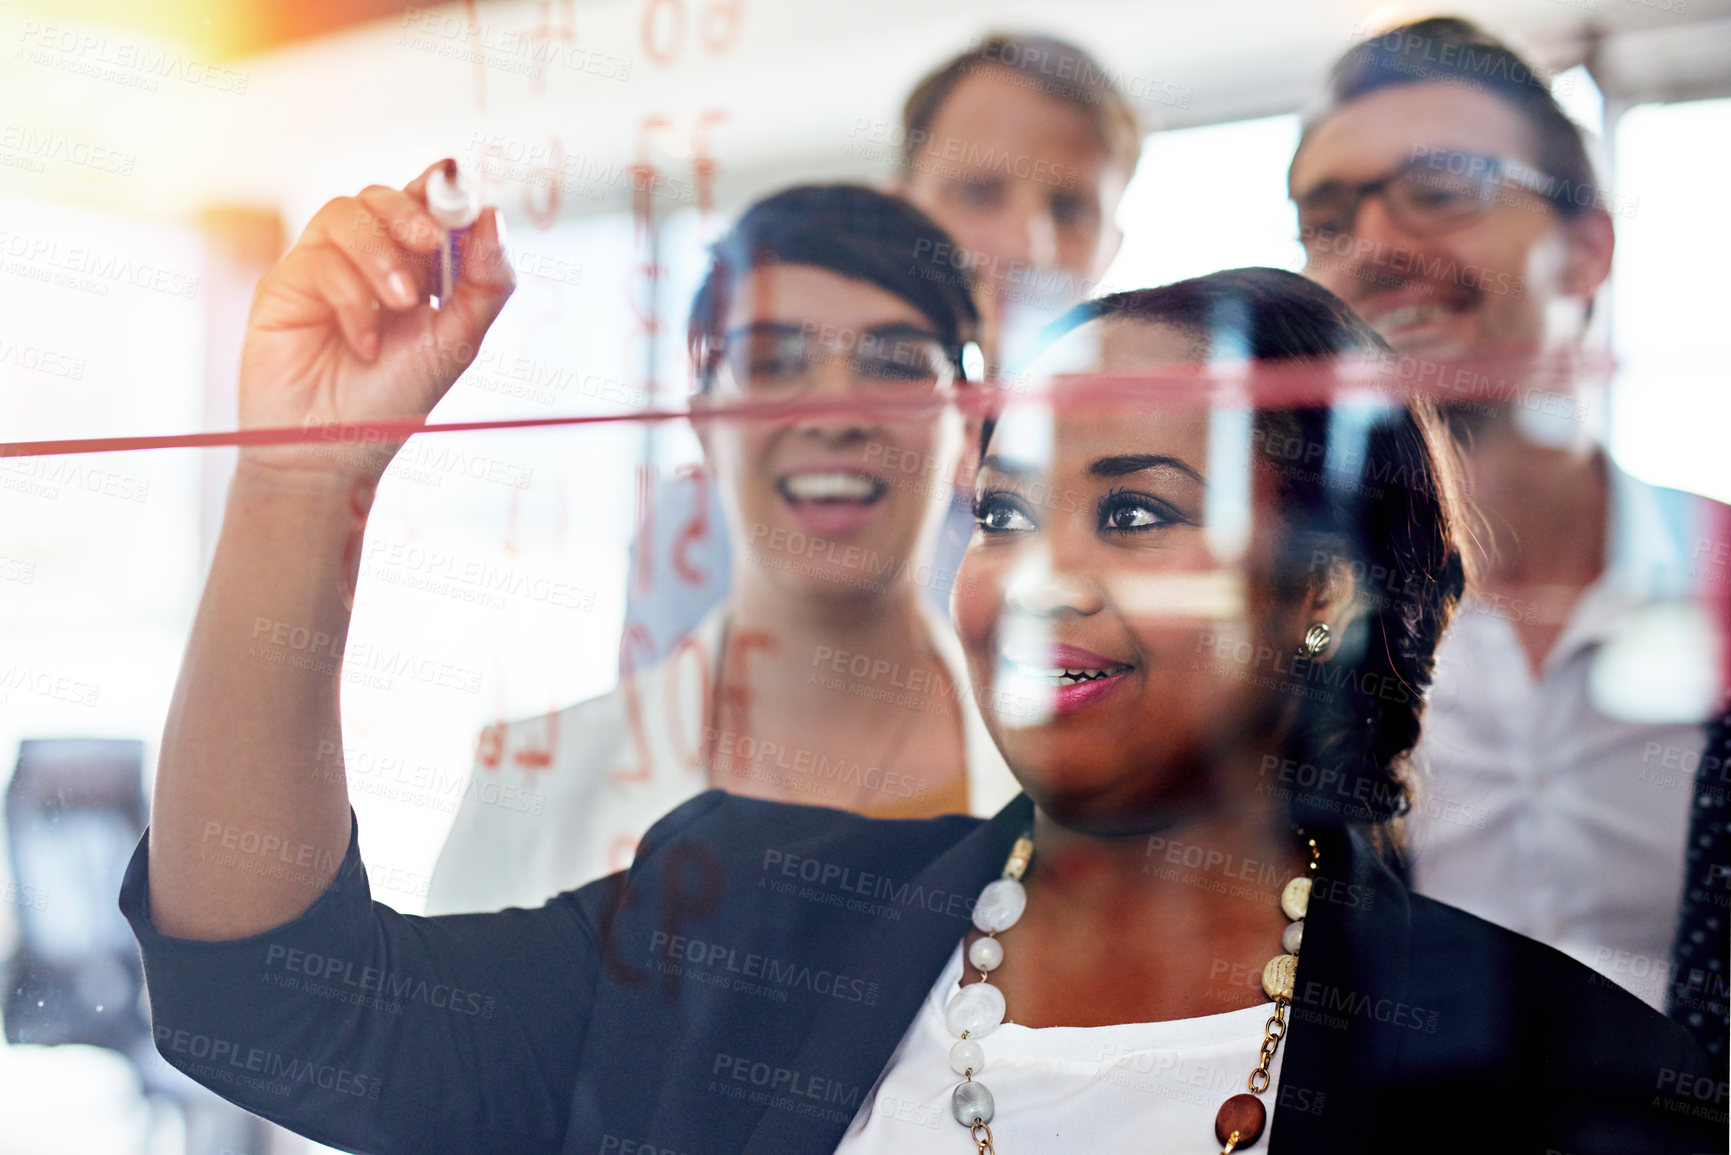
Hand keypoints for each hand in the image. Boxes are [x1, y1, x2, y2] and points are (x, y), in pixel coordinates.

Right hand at [236, 159, 514, 479]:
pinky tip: (363, 341)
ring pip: (346, 214)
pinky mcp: (285, 283)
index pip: (426, 207)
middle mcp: (366, 261)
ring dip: (381, 254)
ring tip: (401, 303)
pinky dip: (352, 297)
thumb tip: (494, 218)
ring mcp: (322, 268)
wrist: (331, 450)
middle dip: (411, 213)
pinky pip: (318, 257)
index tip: (460, 184)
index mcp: (414, 269)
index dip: (442, 189)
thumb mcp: (457, 343)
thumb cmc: (393, 401)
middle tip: (430, 244)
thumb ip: (485, 284)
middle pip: (382, 197)